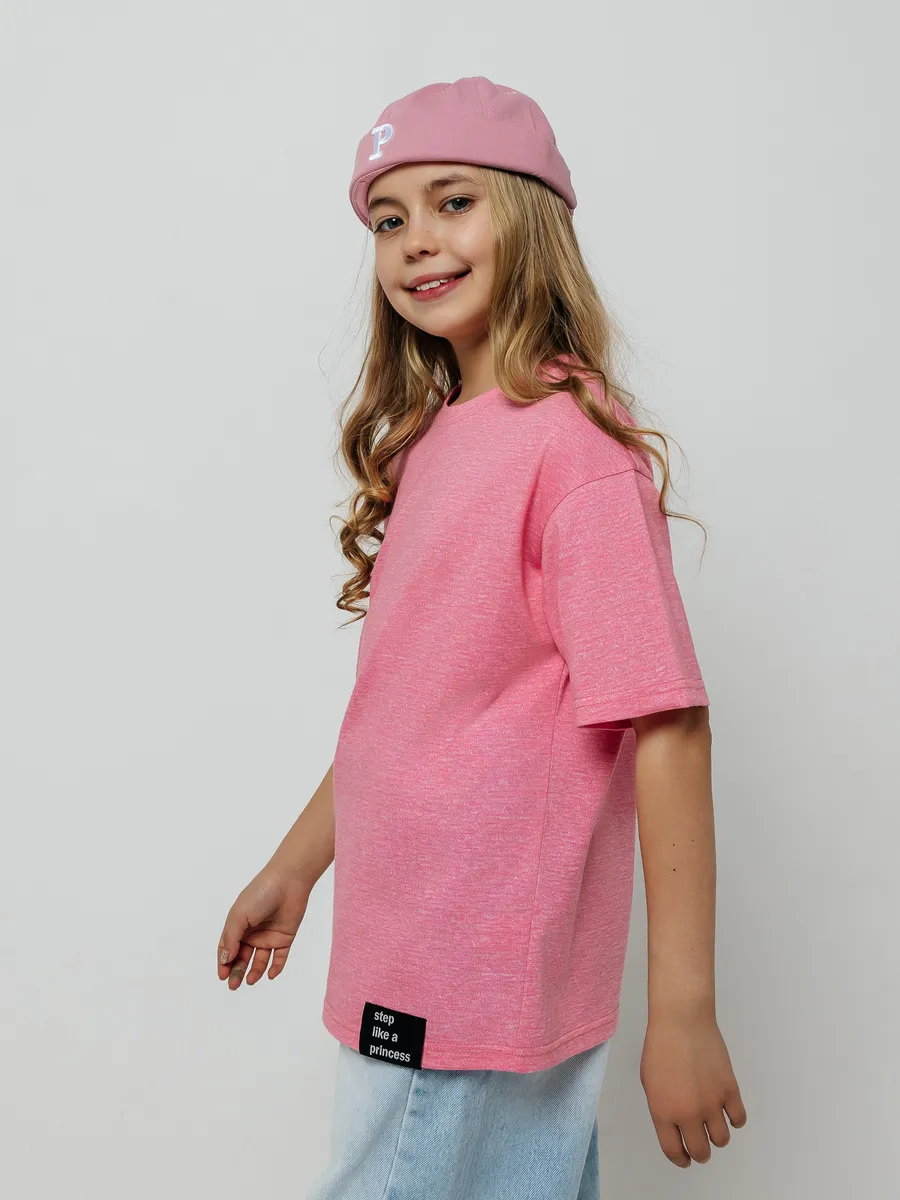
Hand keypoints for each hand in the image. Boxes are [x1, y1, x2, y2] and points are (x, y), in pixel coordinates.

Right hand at [217, 860, 313, 989]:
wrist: (289, 881)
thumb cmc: (260, 894)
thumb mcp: (239, 915)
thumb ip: (231, 938)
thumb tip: (225, 959)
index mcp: (238, 925)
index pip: (227, 949)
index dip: (223, 963)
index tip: (222, 976)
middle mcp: (252, 933)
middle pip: (242, 958)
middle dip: (237, 972)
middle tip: (234, 985)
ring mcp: (268, 936)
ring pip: (260, 961)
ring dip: (255, 972)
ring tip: (250, 980)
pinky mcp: (285, 938)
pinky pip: (280, 957)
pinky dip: (276, 968)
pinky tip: (270, 975)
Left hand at [640, 1010, 746, 1167]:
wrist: (681, 1021)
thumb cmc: (661, 1046)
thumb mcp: (649, 1082)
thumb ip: (662, 1108)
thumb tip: (675, 1124)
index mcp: (663, 1112)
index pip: (674, 1151)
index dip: (681, 1159)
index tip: (685, 1159)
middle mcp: (688, 1113)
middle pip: (701, 1152)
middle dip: (700, 1152)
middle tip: (700, 1145)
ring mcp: (711, 1103)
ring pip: (722, 1140)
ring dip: (717, 1136)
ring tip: (712, 1124)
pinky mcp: (730, 1090)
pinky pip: (739, 1119)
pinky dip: (735, 1119)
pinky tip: (728, 1110)